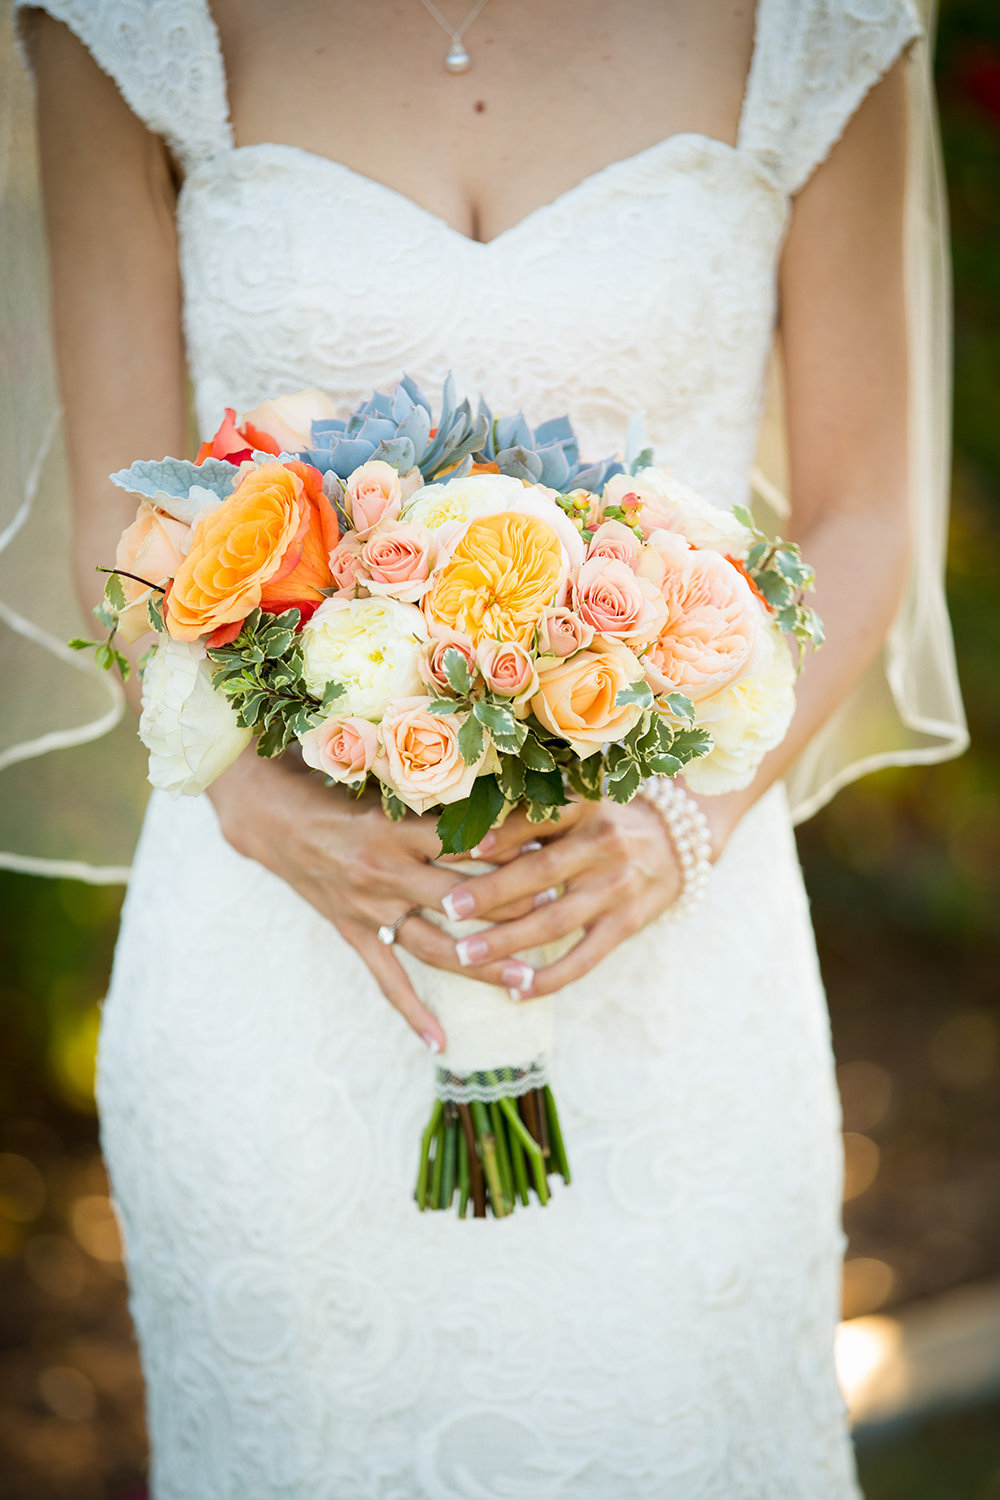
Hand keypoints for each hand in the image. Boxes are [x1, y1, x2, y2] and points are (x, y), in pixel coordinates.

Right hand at [207, 753, 548, 1047]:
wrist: (268, 814)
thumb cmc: (330, 783)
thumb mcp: (380, 778)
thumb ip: (431, 787)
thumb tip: (496, 779)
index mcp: (393, 829)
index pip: (462, 842)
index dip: (507, 848)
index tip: (552, 852)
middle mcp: (384, 872)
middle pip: (459, 900)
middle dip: (510, 909)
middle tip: (559, 914)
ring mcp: (368, 908)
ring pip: (433, 946)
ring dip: (480, 964)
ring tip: (525, 980)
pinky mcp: (353, 932)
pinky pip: (387, 980)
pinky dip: (412, 1013)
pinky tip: (441, 1043)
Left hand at [437, 797, 683, 998]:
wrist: (678, 843)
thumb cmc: (606, 822)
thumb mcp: (578, 806)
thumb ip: (533, 818)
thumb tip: (468, 834)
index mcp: (584, 808)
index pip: (536, 820)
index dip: (495, 834)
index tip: (452, 847)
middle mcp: (603, 845)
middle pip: (540, 872)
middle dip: (490, 892)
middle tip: (447, 907)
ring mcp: (617, 888)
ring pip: (555, 920)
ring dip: (507, 940)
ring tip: (465, 954)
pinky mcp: (627, 924)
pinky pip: (584, 958)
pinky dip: (549, 977)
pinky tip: (515, 989)